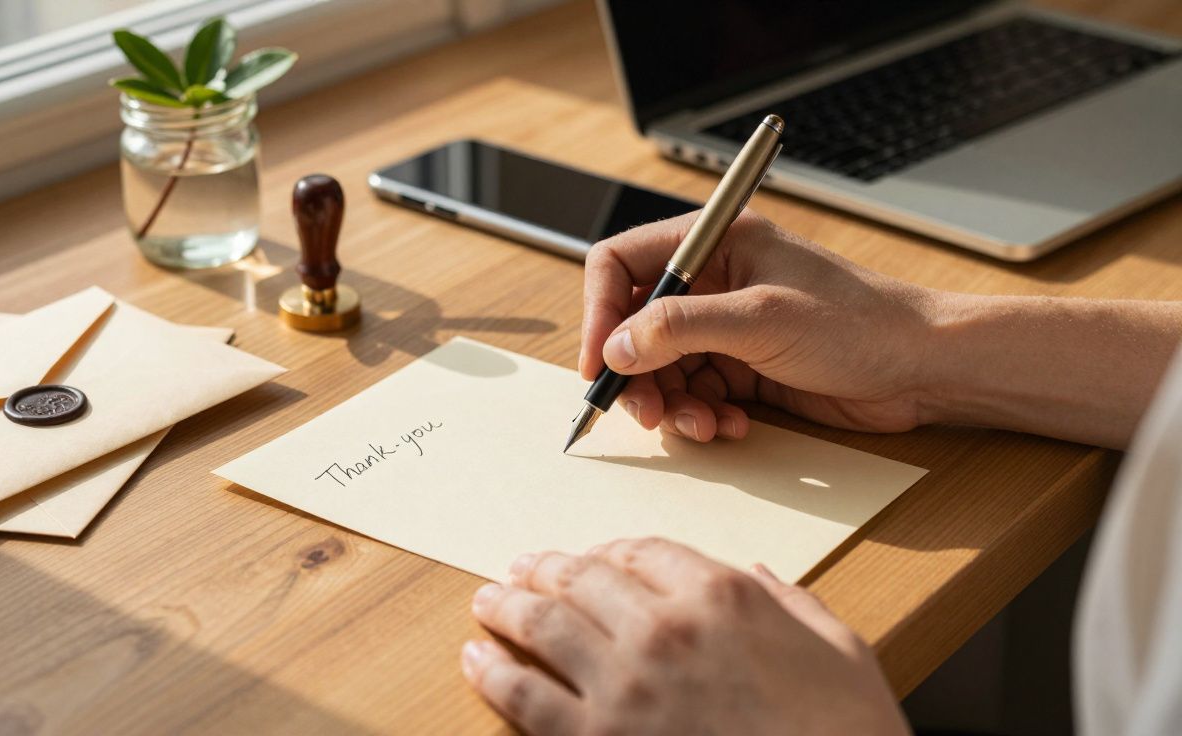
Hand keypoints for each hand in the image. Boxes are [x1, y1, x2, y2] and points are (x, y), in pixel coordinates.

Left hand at [461, 538, 908, 735]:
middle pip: (580, 576)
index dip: (607, 550)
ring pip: (542, 624)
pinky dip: (491, 671)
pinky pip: (525, 696)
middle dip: (543, 568)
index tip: (590, 557)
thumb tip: (757, 576)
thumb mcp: (839, 649)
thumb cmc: (844, 731)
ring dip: (505, 606)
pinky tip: (475, 658)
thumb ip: (789, 602)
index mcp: (720, 595)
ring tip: (486, 600)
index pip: (641, 550)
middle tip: (520, 567)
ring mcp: (624, 684)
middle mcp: (662, 627)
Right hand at [580, 209, 939, 440]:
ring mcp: (726, 326)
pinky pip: (695, 393)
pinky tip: (732, 426)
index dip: (600, 312)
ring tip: (703, 426)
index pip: (621, 264)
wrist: (922, 368)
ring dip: (672, 404)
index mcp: (713, 242)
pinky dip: (703, 416)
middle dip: (636, 373)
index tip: (599, 362)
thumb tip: (617, 345)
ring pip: (662, 368)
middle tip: (646, 413)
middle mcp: (713, 281)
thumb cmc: (859, 323)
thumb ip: (681, 327)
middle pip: (634, 325)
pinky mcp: (742, 367)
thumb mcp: (762, 319)